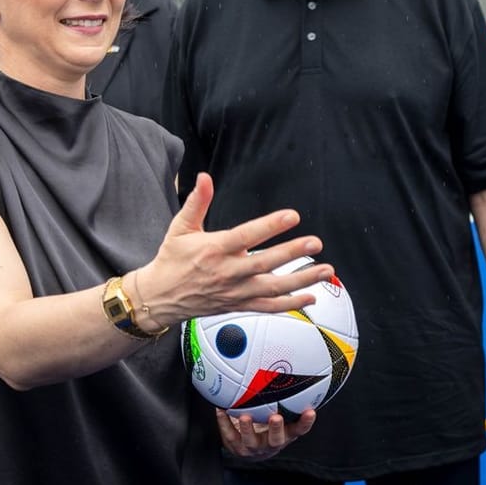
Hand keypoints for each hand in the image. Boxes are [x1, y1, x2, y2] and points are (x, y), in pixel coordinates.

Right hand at [134, 173, 330, 329]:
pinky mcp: (239, 305)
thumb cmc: (172, 259)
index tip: (292, 216)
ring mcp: (235, 291)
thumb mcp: (180, 227)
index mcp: (214, 249)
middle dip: (292, 253)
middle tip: (315, 242)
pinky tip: (311, 296)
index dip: (270, 226)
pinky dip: (291, 304)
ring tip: (326, 270)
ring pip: (273, 288)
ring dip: (302, 280)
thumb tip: (205, 177)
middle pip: (265, 262)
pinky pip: (268, 307)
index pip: (246, 235)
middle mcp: (227, 272)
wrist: (159, 297)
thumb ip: (197, 201)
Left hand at [218, 407, 314, 459]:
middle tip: (275, 418)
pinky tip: (221, 410)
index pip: (300, 429)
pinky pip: (229, 435)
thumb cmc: (268, 428)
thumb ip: (286, 401)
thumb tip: (292, 369)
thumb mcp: (281, 416)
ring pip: (251, 441)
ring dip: (248, 429)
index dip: (306, 422)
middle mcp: (271, 443)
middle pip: (276, 439)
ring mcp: (253, 447)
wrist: (250, 449)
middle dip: (276, 429)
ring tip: (245, 416)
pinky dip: (224, 422)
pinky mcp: (236, 447)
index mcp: (286, 434)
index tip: (310, 412)